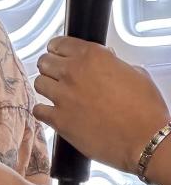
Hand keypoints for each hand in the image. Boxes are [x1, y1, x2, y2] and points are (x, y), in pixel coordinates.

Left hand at [34, 37, 169, 172]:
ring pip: (39, 83)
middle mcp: (73, 73)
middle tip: (57, 74)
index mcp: (92, 57)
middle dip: (50, 67)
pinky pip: (38, 110)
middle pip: (45, 62)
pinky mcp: (58, 119)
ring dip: (47, 87)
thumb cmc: (145, 111)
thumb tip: (107, 62)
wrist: (145, 140)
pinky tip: (52, 113)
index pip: (59, 44)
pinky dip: (43, 111)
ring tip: (57, 93)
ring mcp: (63, 96)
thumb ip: (114, 64)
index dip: (57, 49)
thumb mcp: (136, 74)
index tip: (57, 53)